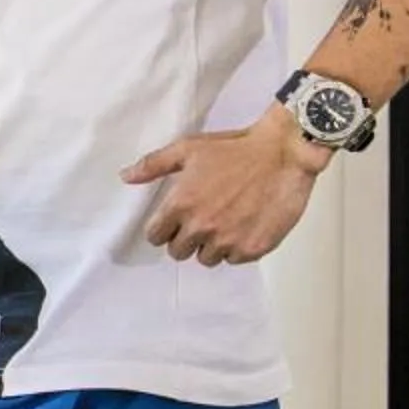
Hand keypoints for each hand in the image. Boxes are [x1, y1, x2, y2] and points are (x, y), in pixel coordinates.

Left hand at [120, 109, 331, 265]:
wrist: (283, 154)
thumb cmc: (234, 149)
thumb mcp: (188, 148)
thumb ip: (154, 165)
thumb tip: (125, 176)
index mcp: (181, 205)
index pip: (155, 236)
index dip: (163, 229)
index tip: (173, 222)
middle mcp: (201, 227)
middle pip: (178, 252)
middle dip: (186, 239)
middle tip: (202, 220)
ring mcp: (228, 241)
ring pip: (207, 259)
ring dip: (211, 245)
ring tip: (226, 221)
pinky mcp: (252, 249)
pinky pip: (234, 259)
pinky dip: (237, 247)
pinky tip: (245, 225)